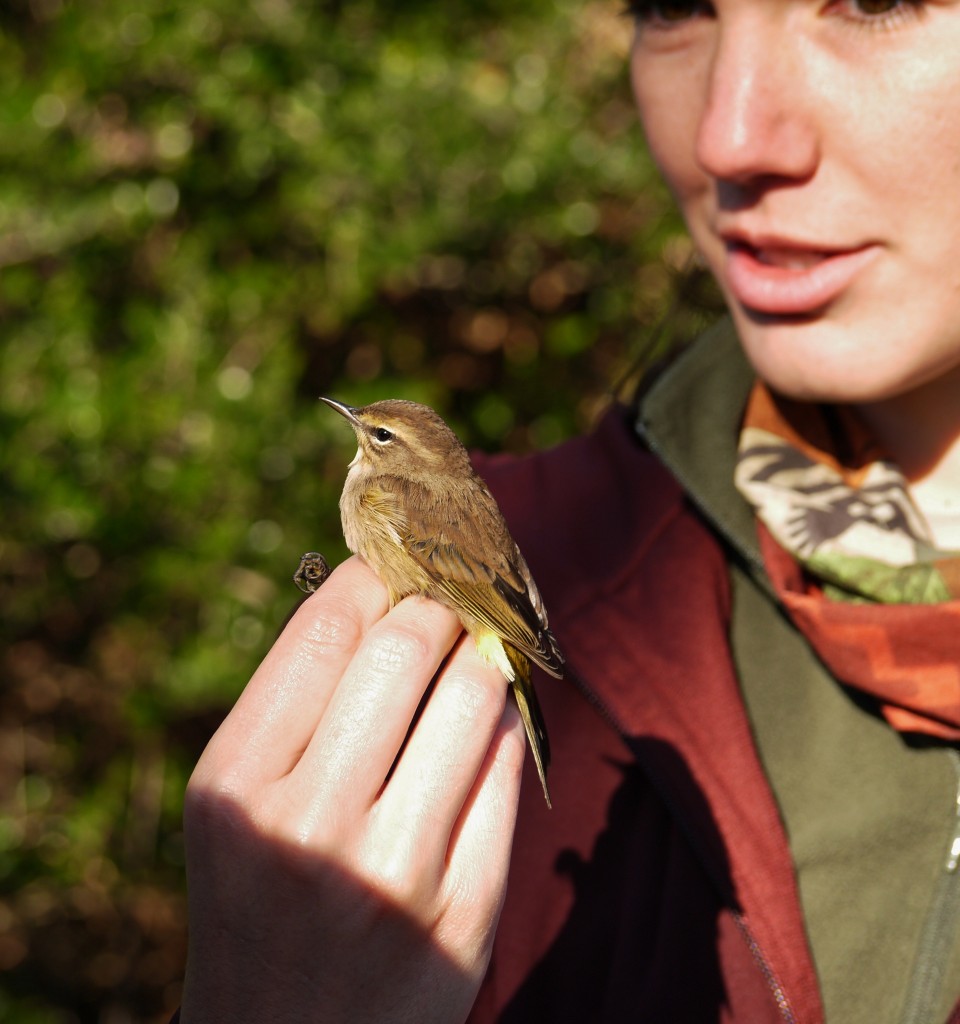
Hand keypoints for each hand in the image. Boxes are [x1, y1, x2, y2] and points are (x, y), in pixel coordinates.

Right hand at [179, 557, 523, 1023]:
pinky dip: (504, 730)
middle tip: (449, 602)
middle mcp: (310, 824)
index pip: (323, 629)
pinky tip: (485, 731)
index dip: (374, 575)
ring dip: (483, 658)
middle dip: (440, 605)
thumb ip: (302, 705)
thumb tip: (389, 592)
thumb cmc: (263, 905)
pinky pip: (509, 770)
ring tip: (473, 658)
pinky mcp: (466, 912)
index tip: (398, 564)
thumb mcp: (241, 808)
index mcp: (235, 785)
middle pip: (408, 645)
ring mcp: (395, 871)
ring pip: (476, 694)